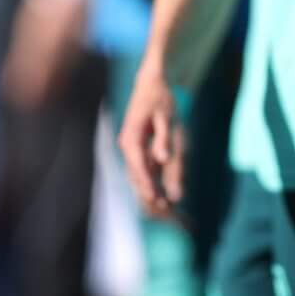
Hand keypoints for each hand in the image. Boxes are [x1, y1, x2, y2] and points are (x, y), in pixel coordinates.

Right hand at [118, 67, 187, 216]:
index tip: (156, 199)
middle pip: (136, 175)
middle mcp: (127, 146)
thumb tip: (161, 160)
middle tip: (165, 212)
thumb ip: (164, 139)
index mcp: (131, 138)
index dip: (147, 184)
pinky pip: (144, 169)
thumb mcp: (166, 117)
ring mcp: (131, 148)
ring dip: (151, 190)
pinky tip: (164, 193)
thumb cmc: (160, 99)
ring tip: (167, 209)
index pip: (138, 166)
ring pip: (139, 175)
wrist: (150, 83)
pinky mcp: (138, 149)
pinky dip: (153, 181)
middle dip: (150, 193)